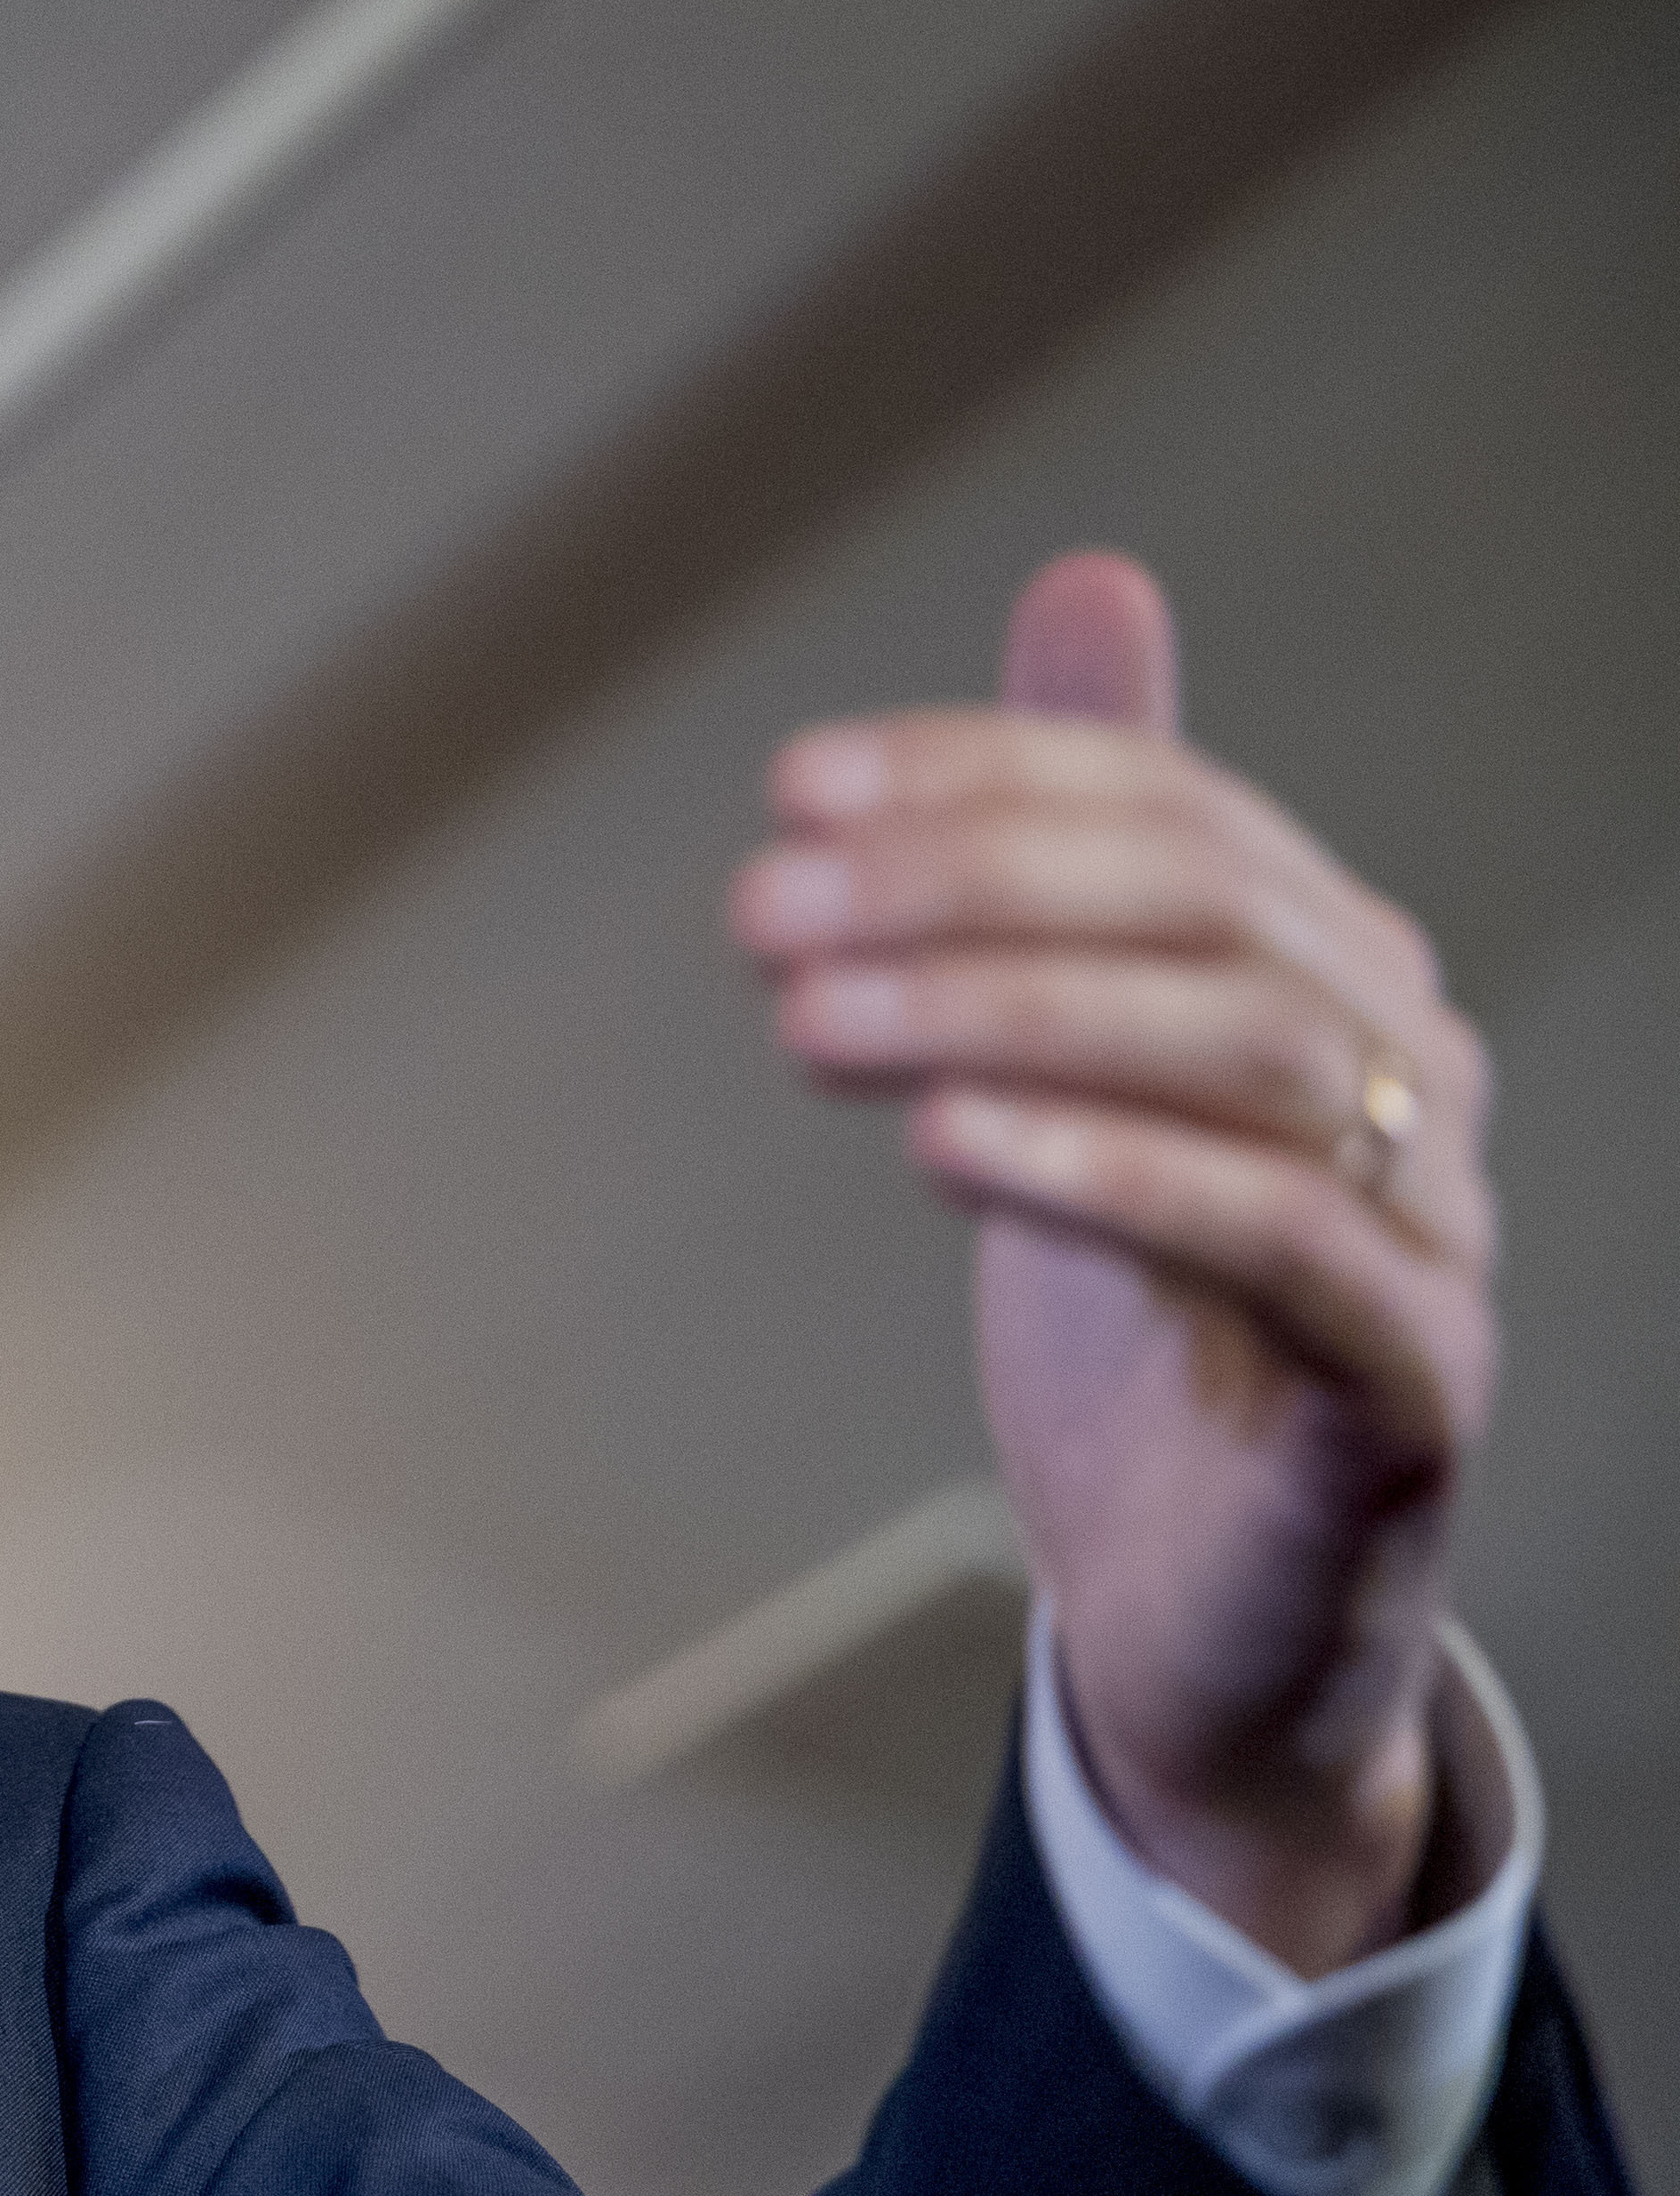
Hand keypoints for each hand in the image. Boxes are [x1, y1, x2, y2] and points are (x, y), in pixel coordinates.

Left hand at [732, 551, 1498, 1975]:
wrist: (1199, 1616)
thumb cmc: (1141, 1329)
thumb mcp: (1075, 1066)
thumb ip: (1082, 849)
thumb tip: (1091, 579)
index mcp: (1331, 974)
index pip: (1169, 814)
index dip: (984, 779)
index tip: (791, 785)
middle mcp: (1406, 1074)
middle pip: (1204, 916)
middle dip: (968, 889)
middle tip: (764, 909)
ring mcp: (1431, 1230)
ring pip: (1242, 1056)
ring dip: (1008, 1013)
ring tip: (813, 1019)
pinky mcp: (1413, 1388)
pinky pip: (1290, 1244)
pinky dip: (1114, 1174)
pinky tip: (951, 1146)